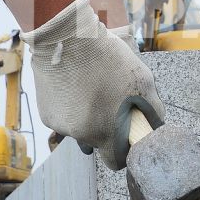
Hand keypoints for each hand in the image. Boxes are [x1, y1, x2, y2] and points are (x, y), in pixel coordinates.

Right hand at [25, 0, 162, 169]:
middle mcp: (83, 135)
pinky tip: (75, 88)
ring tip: (91, 93)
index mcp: (108, 132)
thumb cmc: (108, 57)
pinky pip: (66, 120)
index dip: (122, 151)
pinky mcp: (48, 117)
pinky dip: (71, 109)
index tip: (125, 138)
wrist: (65, 37)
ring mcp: (63, 127)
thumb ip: (150, 111)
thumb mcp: (143, 81)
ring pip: (80, 132)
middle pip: (97, 145)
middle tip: (109, 105)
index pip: (115, 162)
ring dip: (87, 120)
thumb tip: (151, 127)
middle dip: (105, 131)